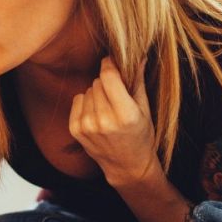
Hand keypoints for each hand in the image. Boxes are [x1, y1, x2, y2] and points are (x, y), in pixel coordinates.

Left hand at [69, 56, 158, 188]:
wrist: (127, 165)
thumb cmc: (141, 136)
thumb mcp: (145, 110)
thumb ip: (138, 81)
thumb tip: (139, 55)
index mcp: (125, 115)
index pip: (109, 76)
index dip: (110, 64)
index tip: (113, 61)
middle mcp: (104, 121)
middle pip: (98, 82)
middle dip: (107, 82)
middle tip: (117, 94)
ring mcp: (87, 127)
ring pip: (88, 90)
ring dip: (97, 93)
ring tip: (108, 108)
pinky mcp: (76, 130)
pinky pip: (78, 99)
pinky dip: (86, 102)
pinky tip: (97, 113)